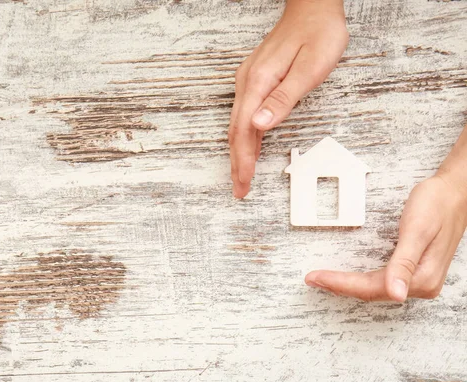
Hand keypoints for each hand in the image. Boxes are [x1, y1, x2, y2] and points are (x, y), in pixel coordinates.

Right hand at [229, 0, 348, 198]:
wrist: (314, 7)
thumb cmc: (318, 34)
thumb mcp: (310, 68)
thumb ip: (283, 99)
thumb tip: (259, 125)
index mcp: (260, 82)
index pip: (244, 130)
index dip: (243, 160)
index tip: (243, 182)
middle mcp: (249, 82)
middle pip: (236, 130)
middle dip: (237, 163)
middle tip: (239, 188)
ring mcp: (250, 80)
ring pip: (238, 124)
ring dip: (239, 152)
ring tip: (241, 175)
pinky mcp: (256, 79)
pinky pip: (244, 113)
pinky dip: (244, 135)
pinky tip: (248, 147)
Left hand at [305, 175, 466, 301]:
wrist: (454, 192)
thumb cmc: (437, 205)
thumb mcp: (417, 230)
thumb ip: (405, 264)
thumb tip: (396, 294)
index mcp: (422, 278)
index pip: (372, 288)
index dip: (341, 284)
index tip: (317, 278)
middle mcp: (421, 284)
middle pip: (371, 291)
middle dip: (339, 286)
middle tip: (312, 279)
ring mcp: (418, 279)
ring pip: (375, 288)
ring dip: (348, 285)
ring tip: (323, 279)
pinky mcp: (413, 270)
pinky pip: (381, 281)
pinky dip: (361, 280)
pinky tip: (348, 278)